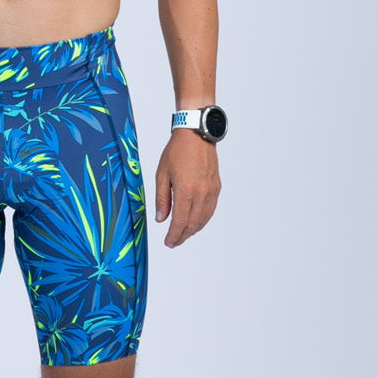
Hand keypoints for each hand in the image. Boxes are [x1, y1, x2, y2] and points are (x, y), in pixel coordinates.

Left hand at [154, 129, 220, 247]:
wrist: (196, 135)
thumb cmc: (177, 151)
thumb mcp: (162, 174)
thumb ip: (161, 199)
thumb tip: (161, 219)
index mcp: (185, 191)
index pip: (180, 222)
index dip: (173, 235)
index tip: (168, 242)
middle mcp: (201, 193)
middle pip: (193, 224)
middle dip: (182, 236)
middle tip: (174, 242)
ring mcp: (211, 191)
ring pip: (203, 219)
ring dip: (193, 230)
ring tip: (183, 234)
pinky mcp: (216, 187)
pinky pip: (210, 210)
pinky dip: (202, 220)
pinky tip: (195, 222)